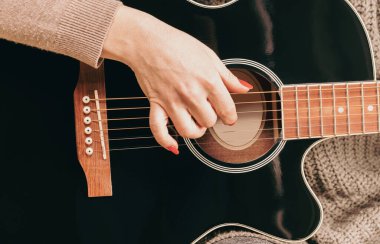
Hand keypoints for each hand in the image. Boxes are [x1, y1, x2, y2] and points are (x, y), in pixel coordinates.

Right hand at [102, 6, 251, 153]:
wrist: (147, 41)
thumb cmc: (177, 44)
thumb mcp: (210, 56)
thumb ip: (228, 77)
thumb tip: (244, 89)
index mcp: (208, 81)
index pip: (227, 110)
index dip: (231, 116)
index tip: (229, 117)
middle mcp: (191, 94)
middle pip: (209, 121)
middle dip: (212, 119)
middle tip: (209, 111)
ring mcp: (172, 101)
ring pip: (188, 131)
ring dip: (195, 131)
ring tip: (197, 124)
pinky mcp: (156, 104)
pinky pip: (158, 129)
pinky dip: (166, 141)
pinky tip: (174, 146)